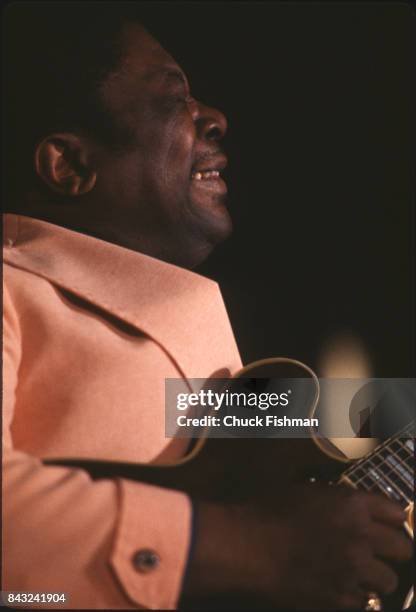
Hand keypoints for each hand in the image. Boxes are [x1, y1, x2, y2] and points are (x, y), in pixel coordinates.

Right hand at [183, 485, 411, 609]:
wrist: (244, 546)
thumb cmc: (266, 511)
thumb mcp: (306, 492)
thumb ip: (338, 501)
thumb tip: (352, 509)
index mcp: (353, 504)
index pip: (397, 513)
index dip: (393, 520)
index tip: (388, 525)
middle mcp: (361, 537)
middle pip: (403, 550)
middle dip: (393, 551)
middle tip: (377, 552)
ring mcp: (353, 570)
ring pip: (388, 582)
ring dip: (375, 578)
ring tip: (357, 574)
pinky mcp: (339, 599)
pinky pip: (363, 603)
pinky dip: (353, 597)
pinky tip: (336, 588)